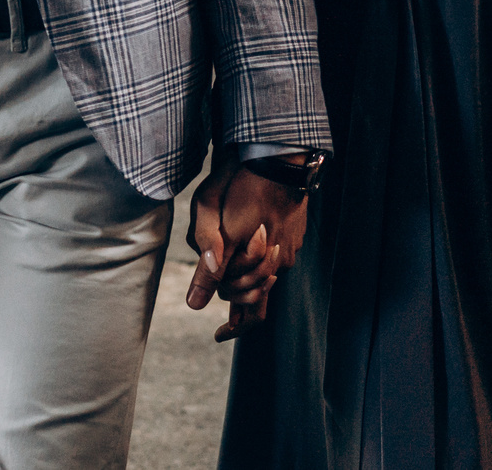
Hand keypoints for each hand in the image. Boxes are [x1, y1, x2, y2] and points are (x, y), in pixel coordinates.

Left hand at [184, 162, 309, 340]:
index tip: (219, 335)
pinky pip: (276, 252)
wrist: (278, 157)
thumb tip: (195, 304)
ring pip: (265, 270)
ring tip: (229, 240)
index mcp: (257, 266)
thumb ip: (206, 264)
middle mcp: (279, 263)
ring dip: (247, 265)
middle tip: (214, 272)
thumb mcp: (211, 218)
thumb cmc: (240, 185)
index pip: (251, 315)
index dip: (234, 329)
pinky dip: (260, 250)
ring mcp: (291, 248)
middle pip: (255, 293)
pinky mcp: (296, 233)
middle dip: (234, 287)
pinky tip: (249, 228)